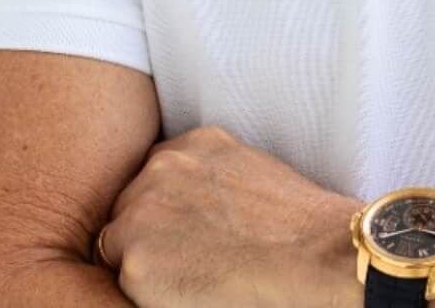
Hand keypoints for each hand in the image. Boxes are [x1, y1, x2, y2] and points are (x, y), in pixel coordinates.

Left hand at [95, 124, 360, 307]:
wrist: (314, 257)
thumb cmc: (297, 227)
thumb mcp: (251, 174)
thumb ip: (214, 179)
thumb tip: (200, 207)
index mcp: (196, 143)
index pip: (155, 175)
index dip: (166, 210)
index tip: (185, 231)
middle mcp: (163, 166)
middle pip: (130, 205)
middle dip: (149, 231)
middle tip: (186, 258)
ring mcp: (144, 209)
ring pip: (120, 243)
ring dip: (144, 259)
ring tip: (187, 277)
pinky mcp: (136, 258)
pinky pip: (122, 280)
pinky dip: (145, 290)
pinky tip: (182, 291)